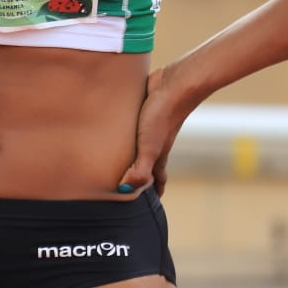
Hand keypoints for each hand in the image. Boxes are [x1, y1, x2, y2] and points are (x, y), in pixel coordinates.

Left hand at [116, 69, 190, 195]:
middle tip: (130, 183)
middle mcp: (154, 142)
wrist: (173, 85)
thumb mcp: (149, 148)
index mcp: (158, 154)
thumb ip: (139, 170)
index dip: (154, 190)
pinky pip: (133, 125)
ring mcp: (149, 126)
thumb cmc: (162, 117)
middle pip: (148, 162)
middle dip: (141, 174)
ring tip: (119, 159)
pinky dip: (125, 131)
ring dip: (132, 152)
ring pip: (140, 144)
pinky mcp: (141, 109)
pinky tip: (114, 127)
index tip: (151, 202)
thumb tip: (124, 189)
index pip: (157, 178)